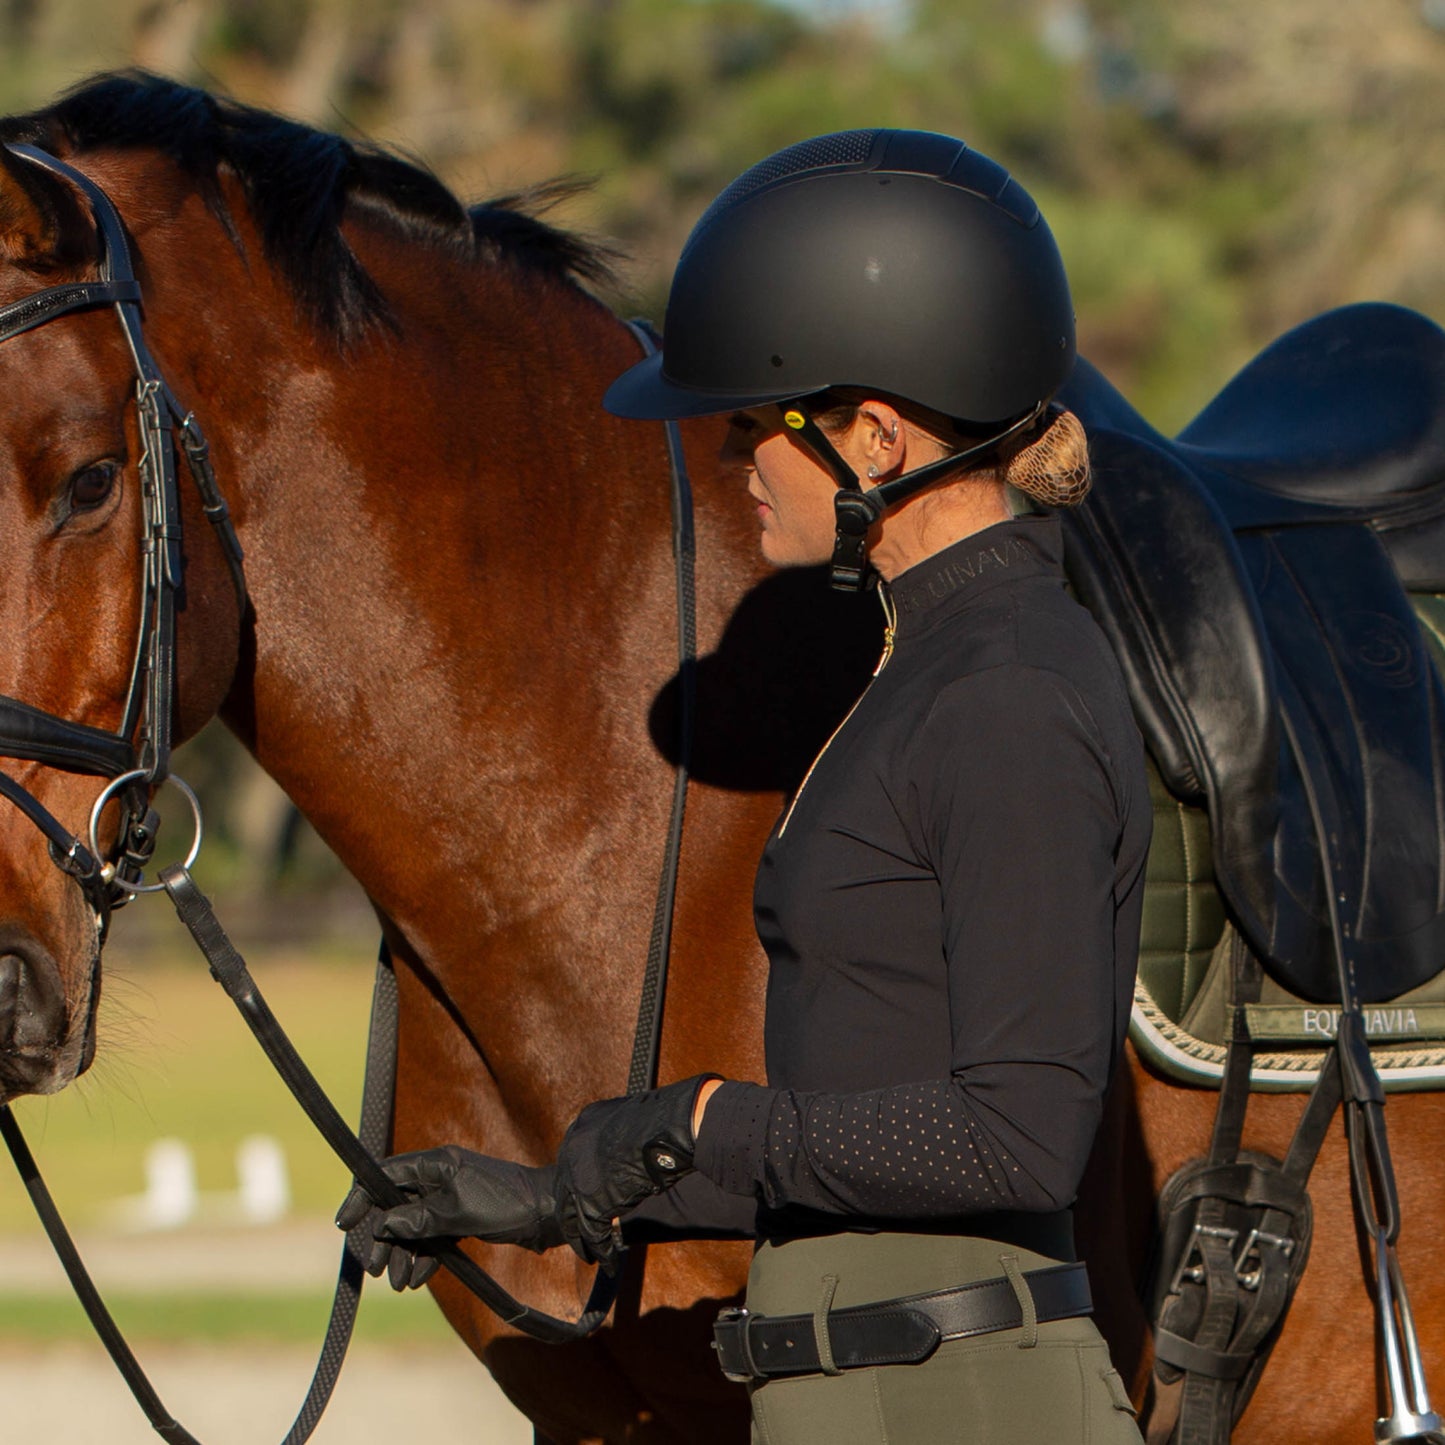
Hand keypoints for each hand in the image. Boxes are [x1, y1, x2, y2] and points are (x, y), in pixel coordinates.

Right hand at [335, 1148, 562, 1291]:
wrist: (546, 1214)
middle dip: (385, 1238)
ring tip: (399, 1283)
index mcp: (436, 1163)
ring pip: (413, 1225)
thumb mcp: (457, 1212)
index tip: (346, 1224)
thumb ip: (418, 1219)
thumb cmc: (504, 1203)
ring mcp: (449, 1197)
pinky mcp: (460, 1216)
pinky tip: (417, 1279)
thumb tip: (384, 1225)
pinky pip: (432, 1235)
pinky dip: (424, 1255)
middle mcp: (439, 1176)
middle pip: (396, 1205)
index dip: (362, 1197)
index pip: (386, 1175)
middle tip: (375, 1269)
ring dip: (404, 1253)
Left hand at [552, 1074, 714, 1274]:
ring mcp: (579, 1176)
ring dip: (582, 1239)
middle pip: (565, 1192)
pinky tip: (609, 1261)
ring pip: (572, 1217)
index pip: (571, 1164)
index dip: (577, 1187)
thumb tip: (623, 1161)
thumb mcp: (629, 1121)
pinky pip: (593, 1233)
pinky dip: (601, 1250)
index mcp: (583, 1125)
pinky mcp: (593, 1201)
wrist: (671, 1126)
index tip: (582, 1202)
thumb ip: (618, 1140)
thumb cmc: (663, 1120)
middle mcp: (573, 1150)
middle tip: (580, 1233)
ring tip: (590, 1254)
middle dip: (572, 1215)